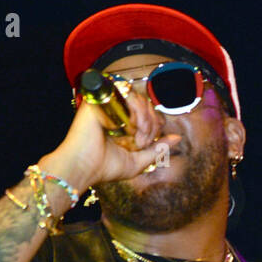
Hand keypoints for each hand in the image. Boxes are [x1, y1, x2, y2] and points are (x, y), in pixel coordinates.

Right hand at [38, 83, 181, 194]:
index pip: (148, 112)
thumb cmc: (107, 167)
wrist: (84, 168)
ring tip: (138, 139)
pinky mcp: (100, 98)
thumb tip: (177, 137)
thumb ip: (158, 149)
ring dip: (145, 120)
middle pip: (146, 103)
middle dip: (152, 123)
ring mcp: (108, 103)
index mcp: (123, 123)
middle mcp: (116, 111)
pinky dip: (137, 111)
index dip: (156, 124)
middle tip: (143, 142)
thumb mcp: (139, 161)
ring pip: (139, 98)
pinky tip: (132, 129)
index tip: (150, 142)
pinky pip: (127, 93)